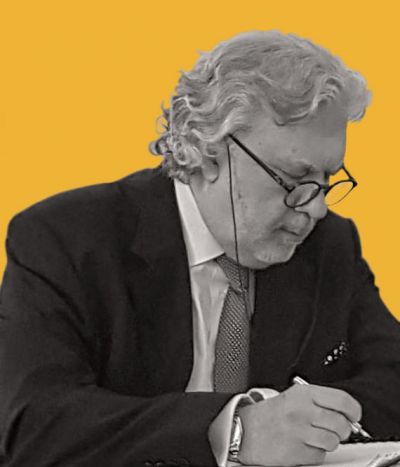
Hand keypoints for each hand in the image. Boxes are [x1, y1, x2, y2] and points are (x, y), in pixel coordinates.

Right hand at [237, 384, 361, 465]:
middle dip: (342, 430)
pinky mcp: (296, 451)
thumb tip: (346, 412)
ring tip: (314, 436)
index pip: (343, 400)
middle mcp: (303, 411)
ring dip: (328, 442)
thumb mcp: (294, 396)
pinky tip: (303, 444)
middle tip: (333, 428)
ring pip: (333, 442)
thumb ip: (319, 401)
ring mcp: (299, 432)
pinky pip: (320, 455)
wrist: (245, 430)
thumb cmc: (270, 413)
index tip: (353, 416)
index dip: (354, 411)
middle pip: (342, 424)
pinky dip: (315, 453)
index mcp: (304, 394)